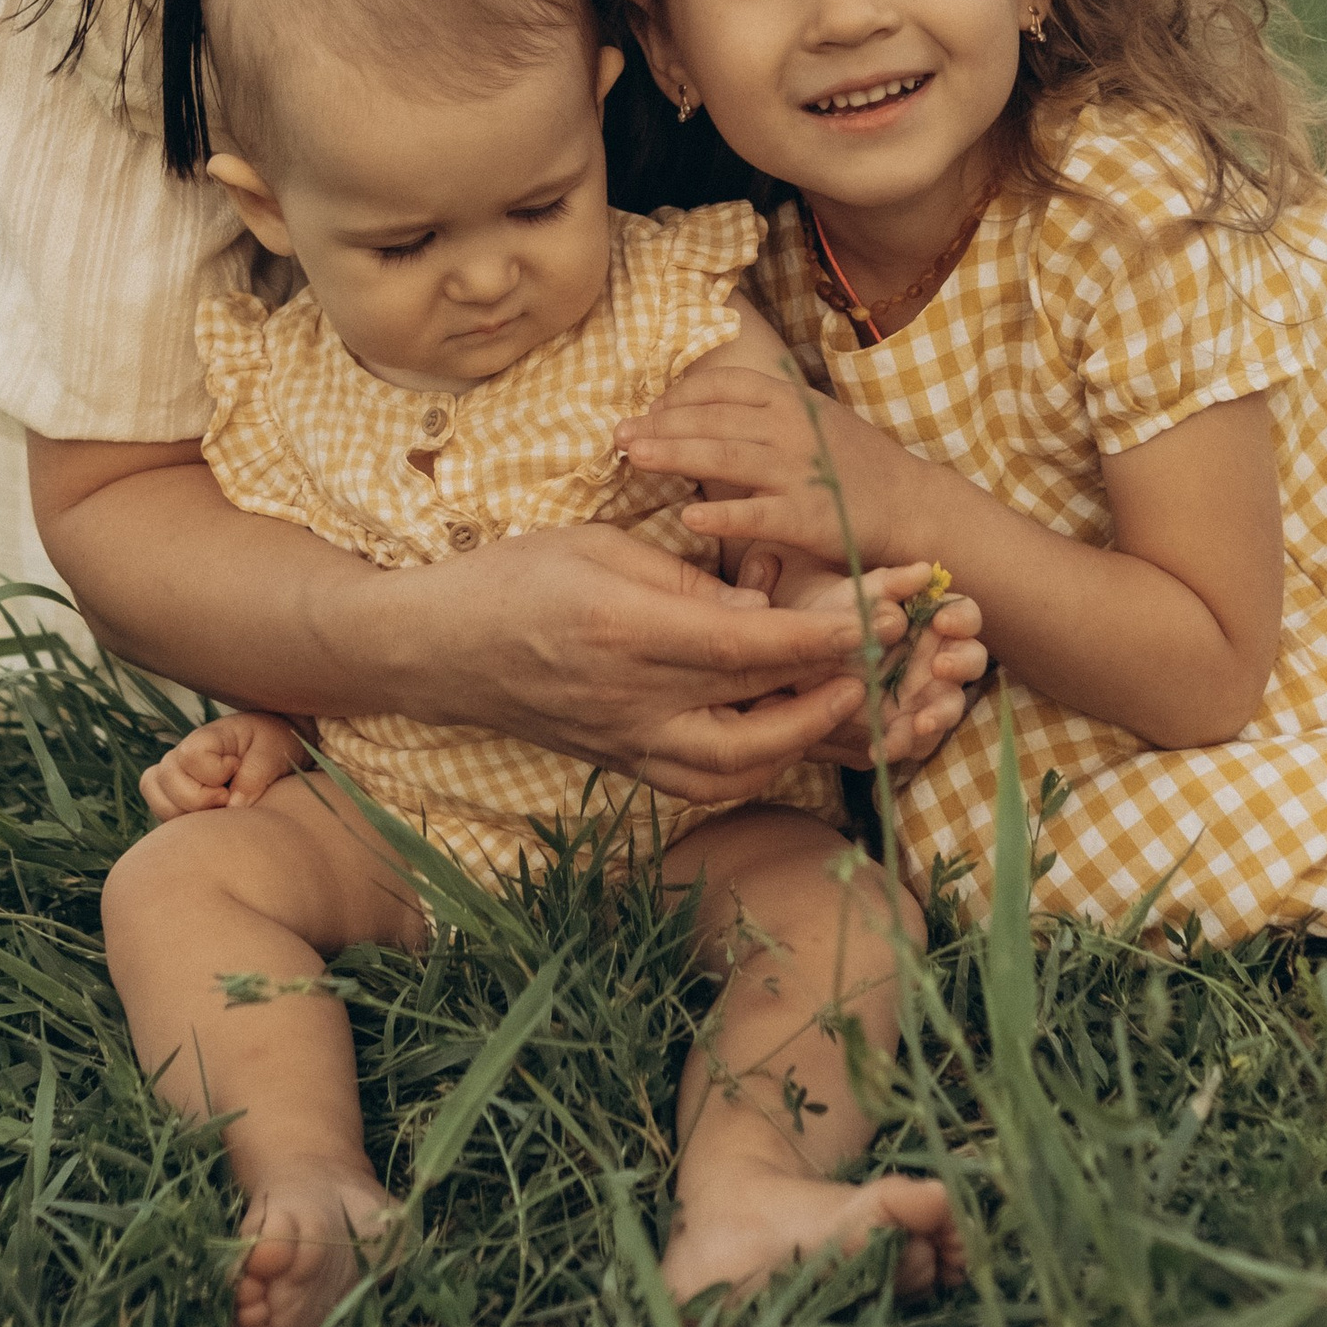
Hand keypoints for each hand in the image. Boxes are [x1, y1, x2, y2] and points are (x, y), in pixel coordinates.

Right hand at [139, 710, 309, 822]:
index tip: (236, 770)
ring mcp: (174, 775)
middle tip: (227, 798)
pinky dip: (178, 821)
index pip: (190, 755)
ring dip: (186, 813)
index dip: (214, 772)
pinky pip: (160, 811)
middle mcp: (182, 754)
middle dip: (199, 799)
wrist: (270, 752)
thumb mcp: (274, 752)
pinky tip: (206, 818)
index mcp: (208, 736)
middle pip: (166, 778)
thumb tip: (232, 805)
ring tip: (216, 809)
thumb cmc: (272, 745)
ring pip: (158, 798)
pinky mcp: (173, 796)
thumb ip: (255, 774)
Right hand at [364, 521, 945, 805]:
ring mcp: (626, 744)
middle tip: (892, 663)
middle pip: (763, 718)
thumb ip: (687, 579)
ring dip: (805, 740)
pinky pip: (706, 781)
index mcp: (630, 630)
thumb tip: (766, 606)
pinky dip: (758, 763)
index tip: (889, 611)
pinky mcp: (621, 766)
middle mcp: (633, 700)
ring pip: (741, 769)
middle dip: (841, 694)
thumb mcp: (601, 545)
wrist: (434, 649)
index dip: (834, 634)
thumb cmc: (514, 576)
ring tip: (852, 701)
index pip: (757, 644)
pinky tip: (786, 731)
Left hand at [618, 370, 938, 573]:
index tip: (648, 411)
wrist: (913, 505)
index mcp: (791, 400)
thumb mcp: (812, 420)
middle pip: (712, 419)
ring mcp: (801, 471)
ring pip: (725, 457)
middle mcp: (792, 428)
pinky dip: (722, 514)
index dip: (679, 397)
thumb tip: (699, 411)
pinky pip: (757, 514)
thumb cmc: (856, 465)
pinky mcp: (809, 516)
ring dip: (674, 454)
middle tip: (617, 435)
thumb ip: (762, 414)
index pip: (722, 387)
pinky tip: (689, 518)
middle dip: (659, 425)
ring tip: (634, 458)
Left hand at [733, 551, 986, 767]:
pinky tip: (880, 747)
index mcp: (931, 620)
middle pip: (970, 660)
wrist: (791, 658)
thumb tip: (924, 571)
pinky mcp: (904, 728)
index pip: (964, 615)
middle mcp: (936, 658)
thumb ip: (887, 585)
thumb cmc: (828, 617)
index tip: (942, 623)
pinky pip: (915, 740)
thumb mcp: (852, 596)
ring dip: (939, 715)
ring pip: (948, 706)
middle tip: (939, 668)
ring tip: (918, 723)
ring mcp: (923, 696)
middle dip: (960, 665)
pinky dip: (902, 745)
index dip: (961, 619)